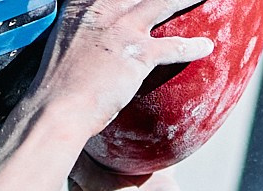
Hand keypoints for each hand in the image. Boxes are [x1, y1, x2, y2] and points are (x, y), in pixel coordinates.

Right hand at [26, 0, 215, 136]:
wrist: (56, 109)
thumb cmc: (57, 87)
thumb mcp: (64, 45)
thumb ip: (82, 32)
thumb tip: (92, 42)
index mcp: (81, 5)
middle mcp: (102, 9)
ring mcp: (121, 28)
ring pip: (164, 2)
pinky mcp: (136, 53)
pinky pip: (173, 47)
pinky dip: (192, 47)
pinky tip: (206, 47)